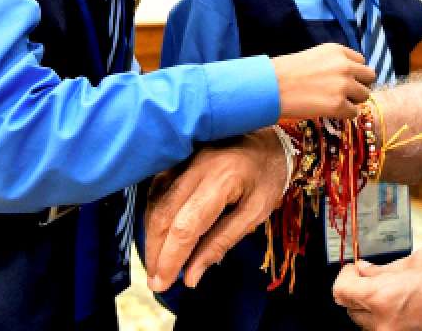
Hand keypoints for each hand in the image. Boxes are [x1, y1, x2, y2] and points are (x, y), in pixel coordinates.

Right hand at [143, 127, 287, 290]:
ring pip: (156, 202)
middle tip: (156, 280)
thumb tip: (192, 276)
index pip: (186, 225)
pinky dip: (154, 215)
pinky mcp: (178, 156)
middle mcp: (197, 164)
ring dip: (151, 236)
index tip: (164, 282)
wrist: (270, 139)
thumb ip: (222, 243)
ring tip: (156, 263)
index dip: (171, 257)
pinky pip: (158, 189)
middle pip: (164, 214)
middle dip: (156, 251)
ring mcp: (185, 157)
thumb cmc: (268, 176)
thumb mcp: (255, 213)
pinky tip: (157, 234)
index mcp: (222, 178)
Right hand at [272, 43, 373, 118]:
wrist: (272, 87)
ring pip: (365, 96)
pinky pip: (354, 113)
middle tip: (345, 93)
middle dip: (360, 85)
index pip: (361, 61)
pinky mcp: (339, 105)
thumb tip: (351, 76)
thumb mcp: (315, 56)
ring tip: (334, 102)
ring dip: (353, 100)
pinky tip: (330, 111)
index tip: (344, 79)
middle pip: (369, 77)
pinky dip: (344, 114)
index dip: (354, 72)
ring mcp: (344, 86)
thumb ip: (335, 63)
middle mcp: (345, 66)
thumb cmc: (287, 72)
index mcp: (338, 51)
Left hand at [333, 247, 421, 329]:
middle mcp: (388, 327)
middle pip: (353, 311)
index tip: (354, 269)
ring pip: (370, 326)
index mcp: (386, 299)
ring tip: (400, 292)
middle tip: (376, 277)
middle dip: (360, 292)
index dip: (345, 277)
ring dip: (376, 309)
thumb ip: (385, 270)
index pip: (341, 292)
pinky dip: (393, 321)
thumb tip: (363, 272)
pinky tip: (410, 307)